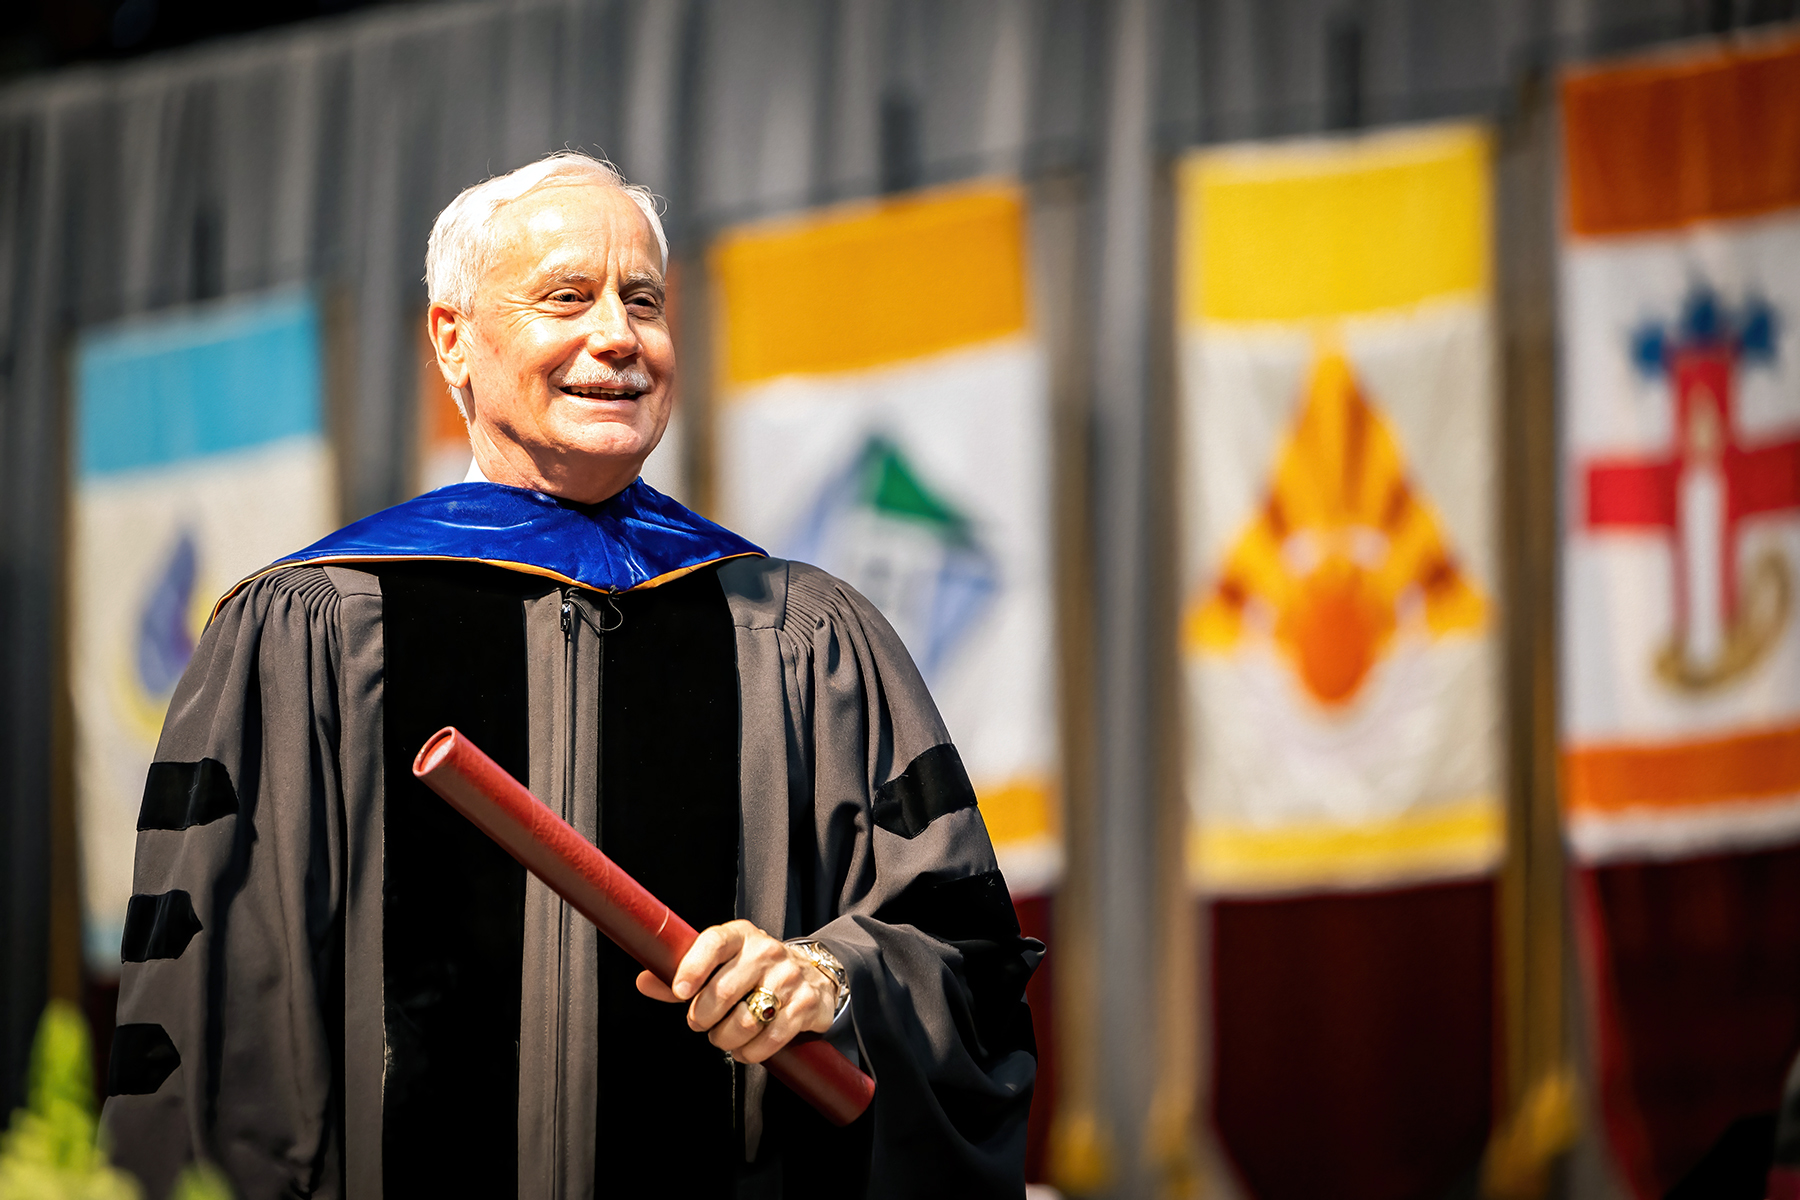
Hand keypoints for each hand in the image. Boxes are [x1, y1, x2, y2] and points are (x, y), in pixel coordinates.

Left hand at [634, 919, 838, 1063]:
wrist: (812, 975)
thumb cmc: (753, 971)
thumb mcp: (721, 964)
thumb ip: (683, 975)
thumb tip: (644, 982)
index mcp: (741, 936)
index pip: (714, 944)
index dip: (693, 967)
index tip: (679, 992)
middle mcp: (767, 952)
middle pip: (724, 992)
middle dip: (702, 1017)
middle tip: (700, 1022)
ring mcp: (789, 977)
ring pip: (746, 1020)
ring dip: (726, 1038)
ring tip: (724, 1036)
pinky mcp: (805, 1004)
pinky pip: (771, 1038)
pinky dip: (751, 1052)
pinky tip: (746, 1048)